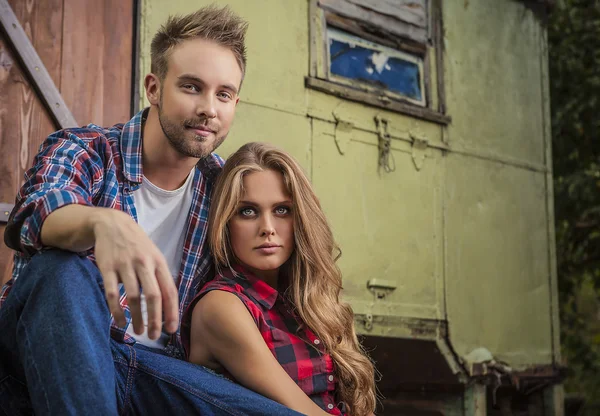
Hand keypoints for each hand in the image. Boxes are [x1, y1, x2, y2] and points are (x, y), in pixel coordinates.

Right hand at [92, 209, 177, 338]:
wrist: (112, 223)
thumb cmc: (137, 245)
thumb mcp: (154, 255)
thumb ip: (161, 277)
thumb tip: (169, 304)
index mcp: (159, 262)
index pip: (169, 290)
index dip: (171, 312)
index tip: (171, 330)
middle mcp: (144, 263)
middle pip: (153, 296)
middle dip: (155, 319)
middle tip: (155, 336)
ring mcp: (125, 265)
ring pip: (134, 297)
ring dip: (137, 318)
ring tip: (139, 331)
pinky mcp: (107, 268)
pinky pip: (113, 294)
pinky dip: (117, 311)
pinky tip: (120, 322)